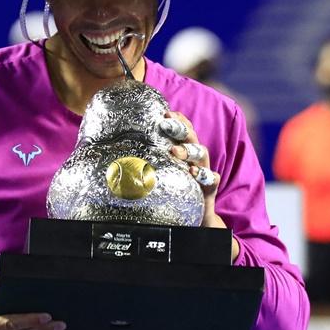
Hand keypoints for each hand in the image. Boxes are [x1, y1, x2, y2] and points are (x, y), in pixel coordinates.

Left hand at [161, 111, 239, 261]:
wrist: (195, 216)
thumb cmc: (173, 189)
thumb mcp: (161, 171)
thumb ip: (148, 159)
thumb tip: (118, 148)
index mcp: (184, 150)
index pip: (183, 129)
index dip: (177, 120)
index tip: (164, 113)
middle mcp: (195, 158)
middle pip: (191, 137)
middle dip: (180, 129)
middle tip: (166, 125)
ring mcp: (203, 171)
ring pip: (202, 153)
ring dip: (189, 150)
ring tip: (175, 151)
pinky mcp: (209, 188)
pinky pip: (211, 178)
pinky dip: (204, 174)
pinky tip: (193, 173)